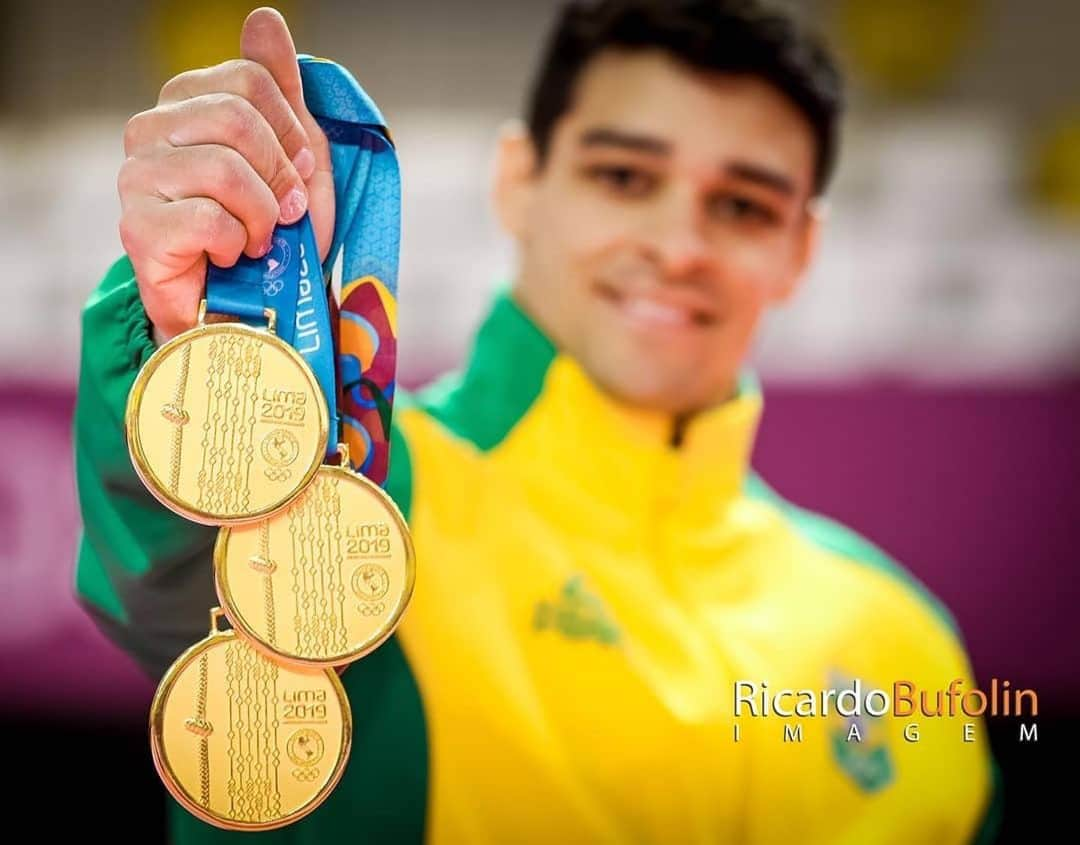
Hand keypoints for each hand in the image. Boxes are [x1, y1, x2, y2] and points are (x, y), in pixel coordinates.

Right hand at [118, 7, 334, 342]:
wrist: (245, 306)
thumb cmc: (267, 231)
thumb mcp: (291, 156)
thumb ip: (280, 89)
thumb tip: (265, 20)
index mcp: (185, 102)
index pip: (251, 80)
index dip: (292, 131)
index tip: (299, 171)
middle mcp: (150, 130)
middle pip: (237, 118)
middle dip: (280, 175)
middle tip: (286, 214)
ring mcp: (136, 178)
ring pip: (226, 170)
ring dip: (263, 217)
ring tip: (259, 240)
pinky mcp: (137, 228)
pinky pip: (210, 219)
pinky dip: (240, 245)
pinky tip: (231, 257)